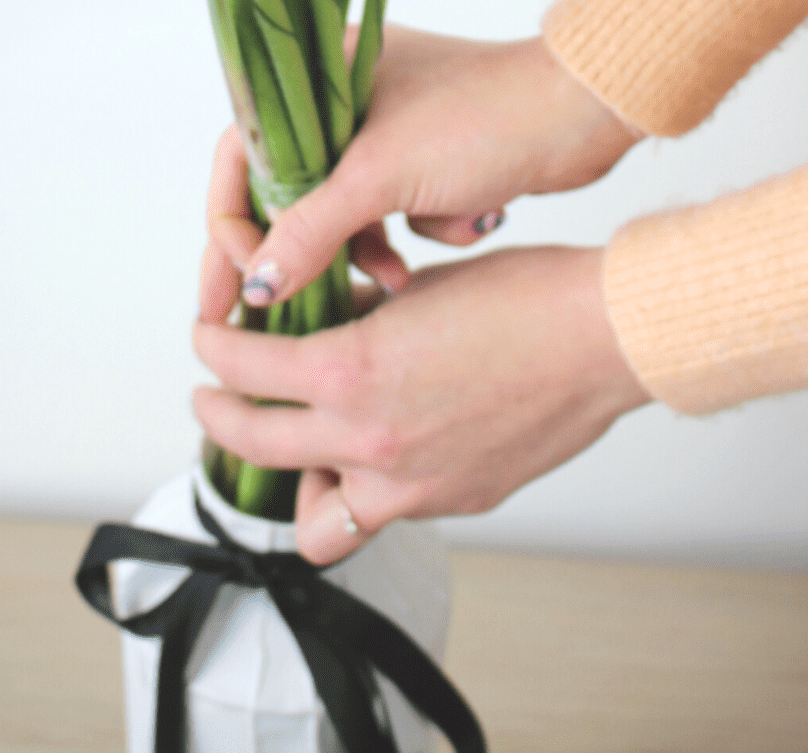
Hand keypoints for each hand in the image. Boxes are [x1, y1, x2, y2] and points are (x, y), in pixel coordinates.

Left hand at [194, 245, 651, 563]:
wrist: (599, 338)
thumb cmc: (521, 296)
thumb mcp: (414, 291)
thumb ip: (354, 317)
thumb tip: (318, 322)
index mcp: (351, 373)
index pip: (242, 369)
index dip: (212, 348)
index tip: (208, 337)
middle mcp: (370, 442)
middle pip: (254, 446)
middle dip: (219, 417)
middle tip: (213, 395)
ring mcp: (411, 485)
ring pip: (313, 516)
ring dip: (294, 479)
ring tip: (298, 442)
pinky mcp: (453, 503)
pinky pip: (381, 513)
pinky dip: (364, 488)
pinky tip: (378, 448)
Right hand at [199, 28, 638, 320]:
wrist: (581, 114)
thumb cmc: (484, 117)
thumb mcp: (381, 173)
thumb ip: (308, 228)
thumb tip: (254, 285)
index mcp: (316, 71)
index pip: (240, 153)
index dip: (226, 227)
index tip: (225, 294)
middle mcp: (340, 94)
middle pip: (284, 189)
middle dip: (292, 253)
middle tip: (264, 320)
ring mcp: (382, 127)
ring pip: (337, 210)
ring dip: (359, 252)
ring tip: (389, 282)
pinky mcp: (421, 160)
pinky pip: (384, 214)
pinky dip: (402, 240)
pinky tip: (431, 254)